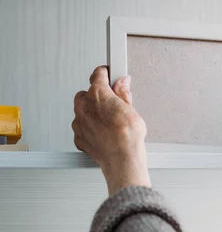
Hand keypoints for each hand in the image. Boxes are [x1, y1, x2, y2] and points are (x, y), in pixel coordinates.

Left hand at [72, 66, 150, 194]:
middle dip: (98, 96)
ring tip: (109, 121)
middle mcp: (84, 106)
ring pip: (82, 110)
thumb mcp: (132, 109)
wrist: (122, 159)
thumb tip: (123, 83)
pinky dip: (90, 128)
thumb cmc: (127, 137)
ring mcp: (79, 122)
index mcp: (98, 94)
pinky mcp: (79, 137)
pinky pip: (82, 127)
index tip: (110, 74)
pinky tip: (104, 133)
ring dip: (92, 112)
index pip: (98, 75)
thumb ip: (124, 93)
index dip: (106, 73)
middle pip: (87, 93)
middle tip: (113, 102)